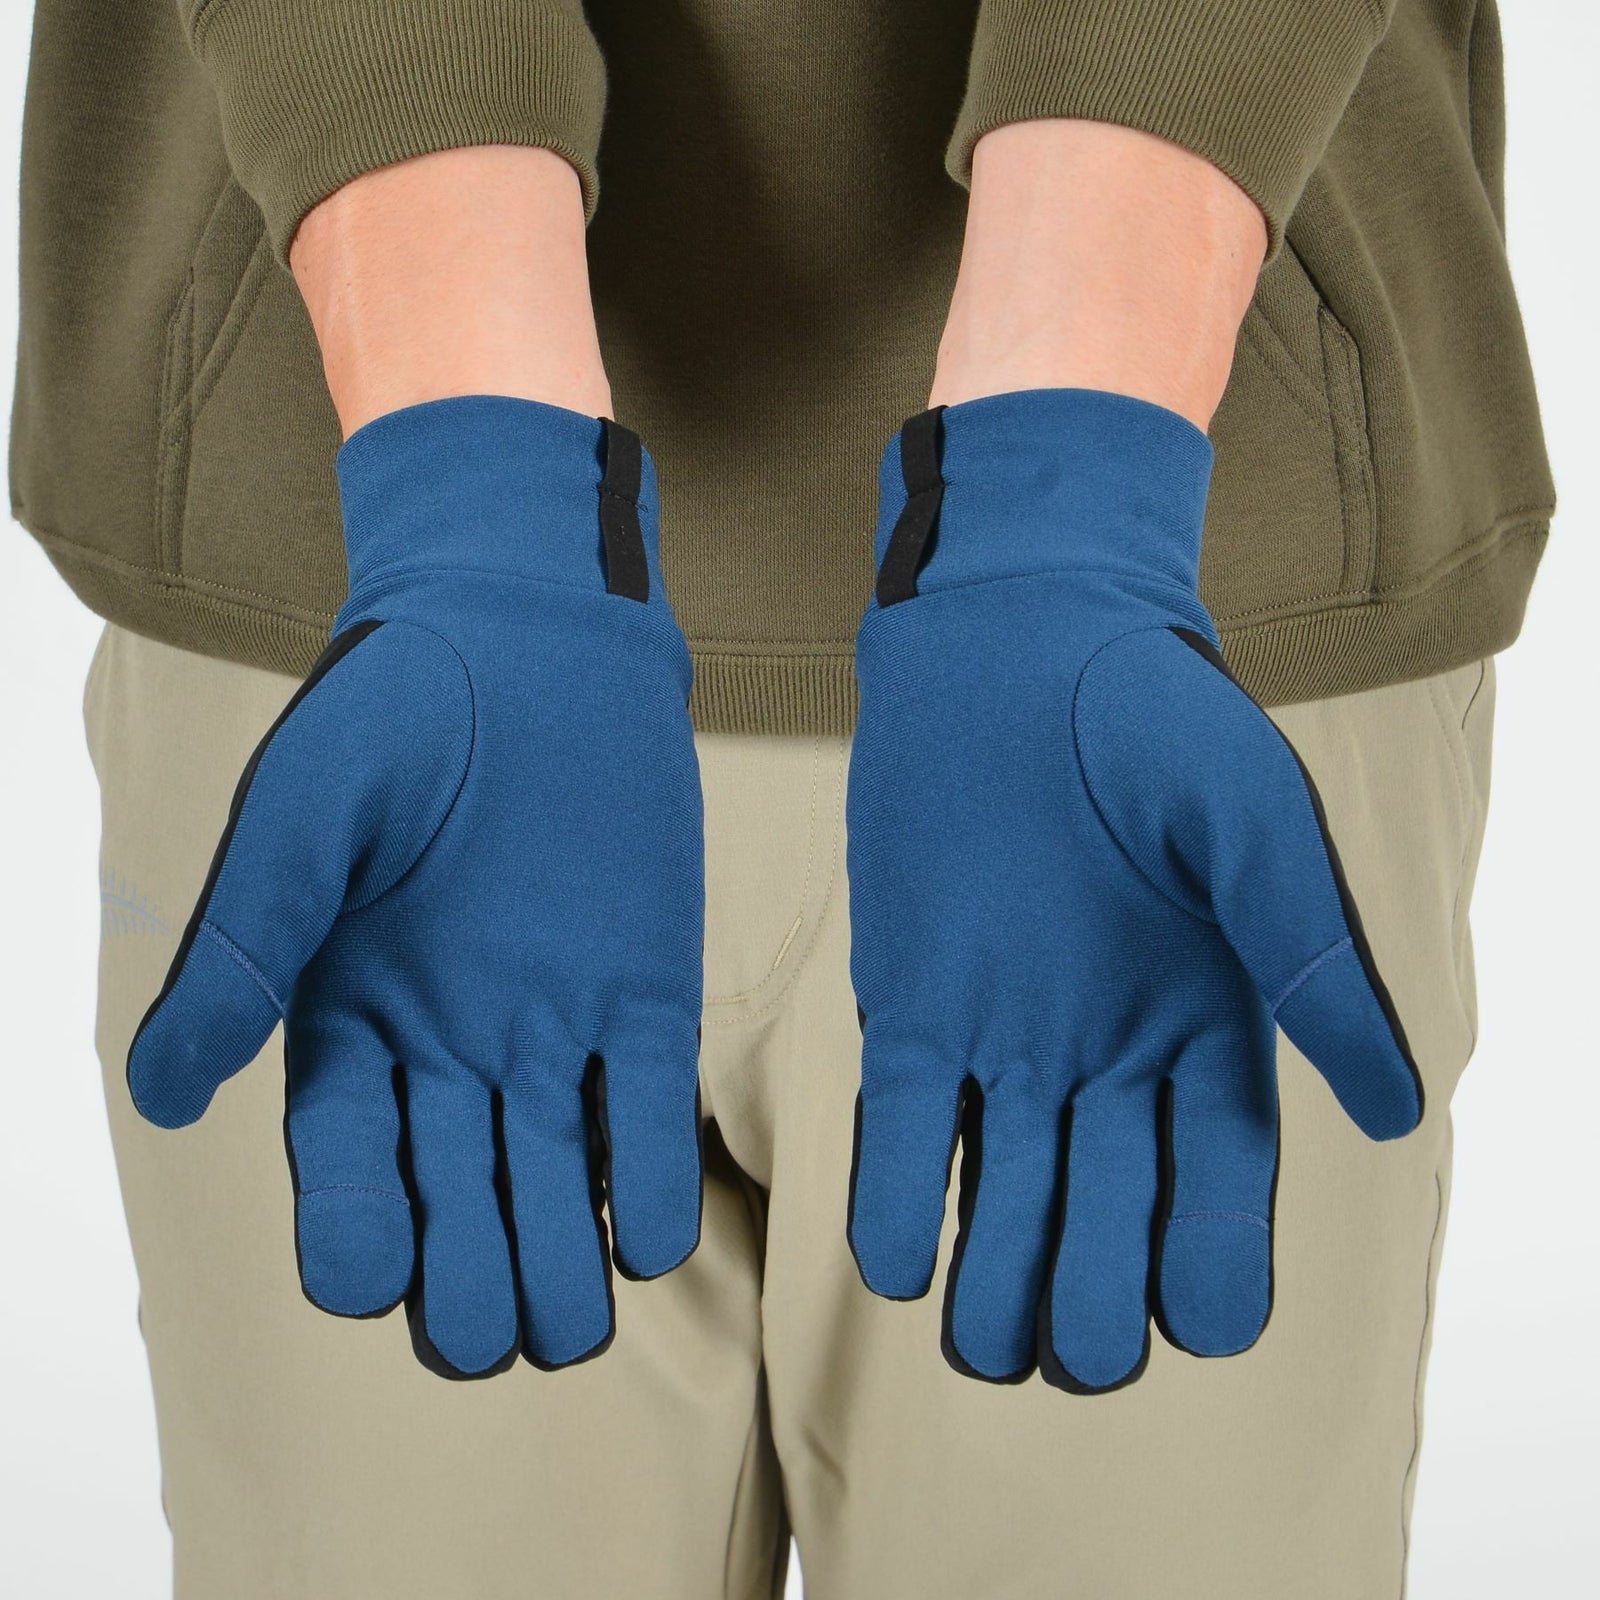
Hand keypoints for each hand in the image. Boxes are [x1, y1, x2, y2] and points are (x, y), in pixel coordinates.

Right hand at [128, 396, 704, 1378]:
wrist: (529, 633)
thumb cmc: (394, 709)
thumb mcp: (303, 814)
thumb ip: (246, 944)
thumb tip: (159, 1090)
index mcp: (347, 1026)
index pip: (344, 1179)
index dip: (357, 1245)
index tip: (372, 1287)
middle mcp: (446, 1053)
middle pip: (455, 1217)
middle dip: (470, 1290)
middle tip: (491, 1327)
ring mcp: (551, 1034)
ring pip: (553, 1198)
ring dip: (560, 1272)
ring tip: (565, 1321)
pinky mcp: (643, 999)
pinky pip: (649, 1120)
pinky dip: (650, 1190)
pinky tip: (646, 1239)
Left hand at [845, 389, 1420, 1391]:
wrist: (1015, 639)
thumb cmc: (1154, 717)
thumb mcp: (1252, 829)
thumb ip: (1310, 962)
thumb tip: (1398, 1114)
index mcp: (1209, 1032)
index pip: (1221, 1198)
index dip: (1212, 1275)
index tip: (1197, 1326)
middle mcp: (1109, 1059)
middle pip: (1106, 1228)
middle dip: (1092, 1307)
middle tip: (1076, 1345)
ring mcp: (1005, 1041)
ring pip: (1003, 1204)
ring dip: (993, 1287)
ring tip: (986, 1338)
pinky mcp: (910, 1007)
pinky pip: (903, 1130)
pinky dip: (898, 1201)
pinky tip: (899, 1258)